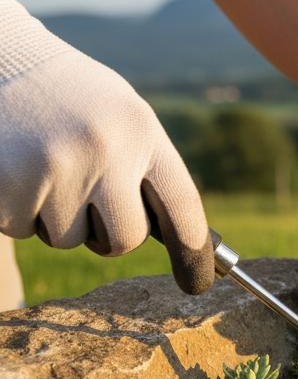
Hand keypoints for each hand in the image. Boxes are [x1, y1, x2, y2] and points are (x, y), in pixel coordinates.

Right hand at [0, 0, 213, 293]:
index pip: (183, 207)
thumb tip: (181, 237)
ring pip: (67, 240)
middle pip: (125, 240)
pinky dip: (17, 210)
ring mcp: (55, 168)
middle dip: (107, 235)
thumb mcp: (121, 115)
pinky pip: (22, 228)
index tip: (197, 284)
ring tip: (43, 165)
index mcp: (141, 131)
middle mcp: (105, 150)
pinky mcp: (8, 185)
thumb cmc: (68, 94)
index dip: (194, 254)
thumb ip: (147, 167)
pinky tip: (14, 168)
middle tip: (87, 201)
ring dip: (55, 217)